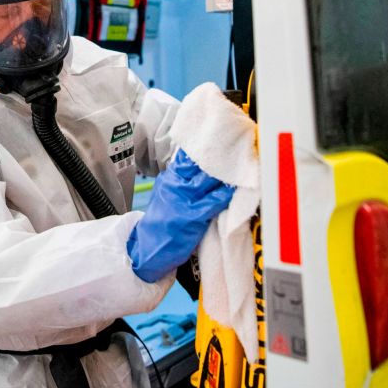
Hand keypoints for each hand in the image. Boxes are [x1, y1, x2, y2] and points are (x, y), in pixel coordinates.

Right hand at [126, 149, 234, 282]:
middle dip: (218, 155)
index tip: (219, 137)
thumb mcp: (166, 195)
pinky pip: (212, 201)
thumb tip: (202, 169)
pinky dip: (224, 194)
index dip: (204, 146)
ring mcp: (182, 200)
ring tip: (241, 163)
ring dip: (225, 172)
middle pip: (199, 163)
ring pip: (207, 179)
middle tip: (235, 145)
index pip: (187, 155)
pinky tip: (233, 188)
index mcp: (169, 178)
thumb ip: (181, 181)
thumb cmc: (160, 224)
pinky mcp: (191, 217)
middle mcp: (175, 184)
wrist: (146, 250)